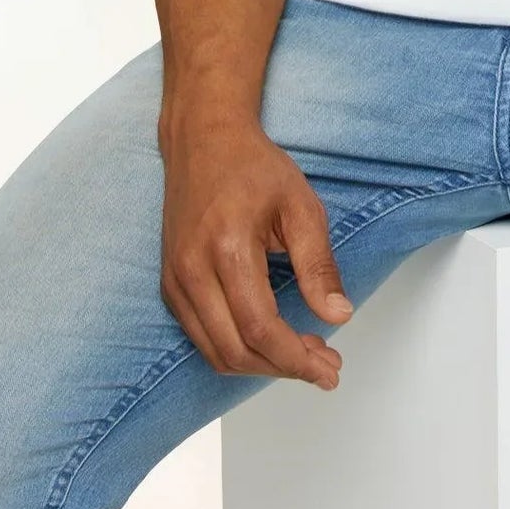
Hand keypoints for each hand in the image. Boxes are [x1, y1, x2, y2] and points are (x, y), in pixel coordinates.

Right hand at [158, 107, 352, 388]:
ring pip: (215, 353)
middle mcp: (192, 270)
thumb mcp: (300, 205)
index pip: (259, 329)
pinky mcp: (170, 285)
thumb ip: (318, 264)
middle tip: (324, 366)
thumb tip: (338, 315)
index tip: (328, 368)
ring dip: (261, 366)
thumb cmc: (252, 166)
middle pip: (235, 351)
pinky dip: (236, 351)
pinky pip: (202, 337)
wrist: (203, 139)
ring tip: (303, 355)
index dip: (296, 360)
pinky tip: (269, 342)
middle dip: (284, 369)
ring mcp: (175, 280)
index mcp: (227, 248)